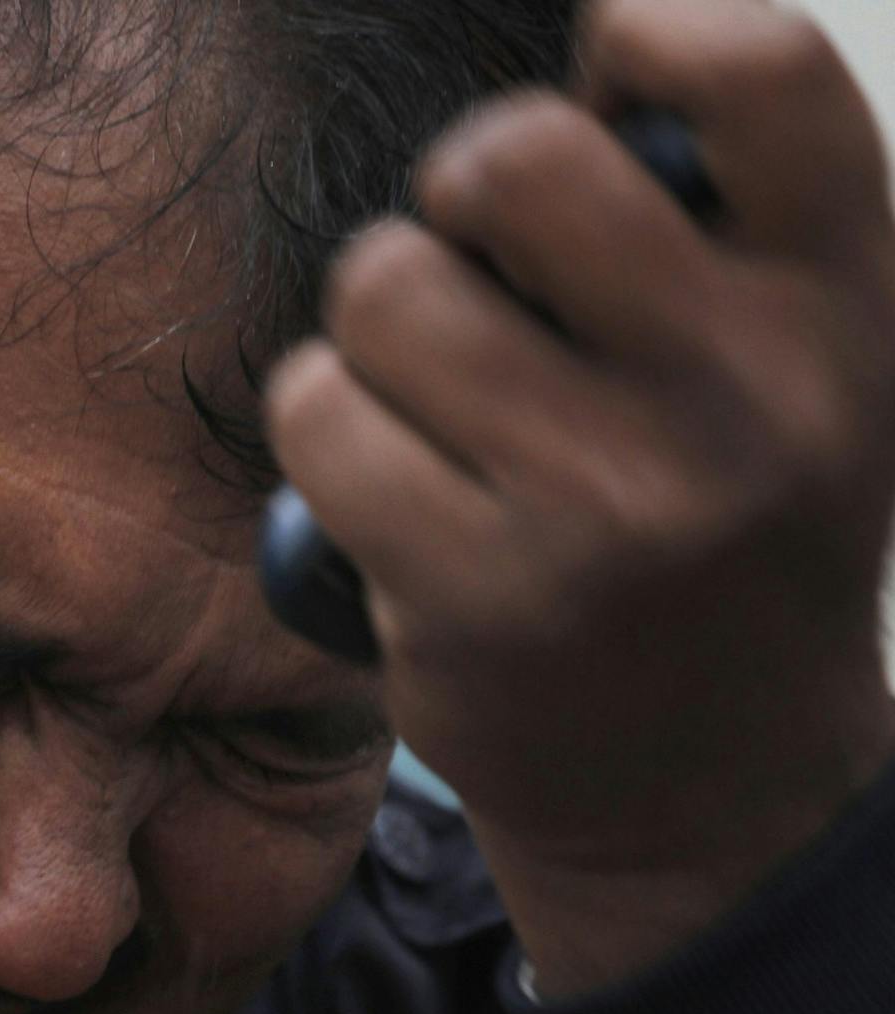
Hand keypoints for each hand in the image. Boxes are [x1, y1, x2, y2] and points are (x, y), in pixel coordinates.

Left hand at [265, 0, 894, 994]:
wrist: (709, 790)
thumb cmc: (724, 532)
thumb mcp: (798, 366)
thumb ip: (720, 225)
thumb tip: (586, 66)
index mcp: (847, 304)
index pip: (759, 71)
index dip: (642, 35)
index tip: (594, 83)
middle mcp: (749, 393)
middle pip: (513, 160)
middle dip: (454, 197)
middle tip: (471, 265)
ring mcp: (612, 503)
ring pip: (385, 288)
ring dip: (374, 330)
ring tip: (436, 401)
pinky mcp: (478, 592)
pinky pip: (319, 412)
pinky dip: (326, 429)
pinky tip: (389, 484)